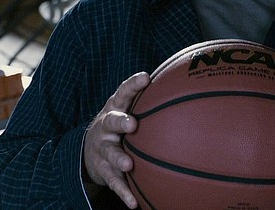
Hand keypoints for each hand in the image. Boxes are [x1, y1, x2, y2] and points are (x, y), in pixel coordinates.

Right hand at [83, 72, 150, 208]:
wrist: (88, 149)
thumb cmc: (119, 125)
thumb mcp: (127, 109)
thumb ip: (149, 101)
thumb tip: (185, 88)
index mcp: (115, 108)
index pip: (123, 92)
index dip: (133, 84)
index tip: (145, 77)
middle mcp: (106, 126)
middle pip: (111, 121)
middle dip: (121, 121)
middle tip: (132, 123)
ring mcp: (102, 148)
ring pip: (109, 152)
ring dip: (118, 158)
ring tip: (128, 165)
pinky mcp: (102, 169)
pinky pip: (113, 181)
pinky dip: (123, 192)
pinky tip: (133, 203)